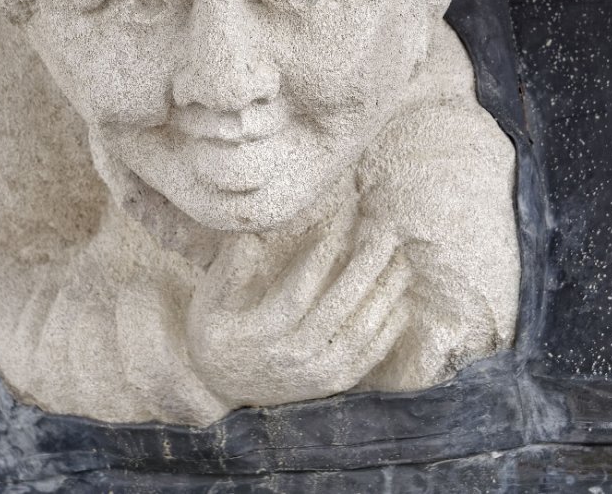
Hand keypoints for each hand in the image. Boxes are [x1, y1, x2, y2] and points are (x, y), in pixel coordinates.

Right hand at [185, 222, 412, 408]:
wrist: (223, 388)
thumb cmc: (219, 332)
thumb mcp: (210, 302)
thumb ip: (229, 271)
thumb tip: (250, 237)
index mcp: (263, 334)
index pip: (298, 293)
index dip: (322, 258)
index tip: (341, 224)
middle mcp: (295, 356)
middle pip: (339, 307)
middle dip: (367, 266)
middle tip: (385, 232)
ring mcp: (319, 373)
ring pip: (361, 330)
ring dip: (386, 293)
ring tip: (401, 259)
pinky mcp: (335, 382)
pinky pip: (371, 354)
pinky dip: (391, 327)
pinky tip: (401, 299)